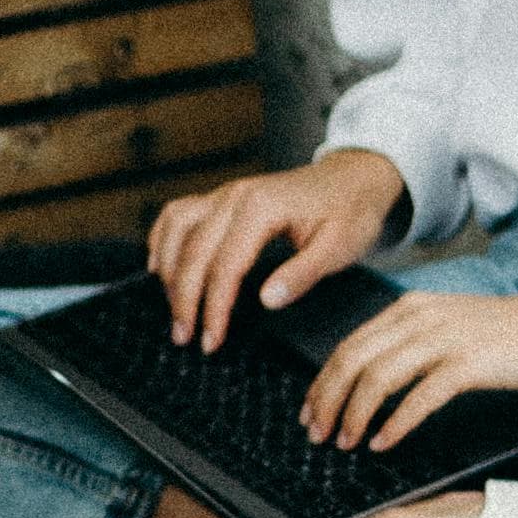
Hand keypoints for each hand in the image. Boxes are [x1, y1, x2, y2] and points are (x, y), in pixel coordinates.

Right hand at [149, 149, 407, 353]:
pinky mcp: (223, 198)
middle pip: (192, 251)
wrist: (357, 177)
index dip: (214, 307)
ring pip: (176, 230)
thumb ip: (302, 274)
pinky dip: (163, 240)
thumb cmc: (351, 211)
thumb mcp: (339, 247)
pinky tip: (160, 268)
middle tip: (184, 338)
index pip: (224, 266)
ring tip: (175, 312)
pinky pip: (178, 214)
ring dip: (169, 273)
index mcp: (261, 208)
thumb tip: (267, 300)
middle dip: (184, 299)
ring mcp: (225, 194)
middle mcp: (235, 196)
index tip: (211, 340)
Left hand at [302, 277, 517, 451]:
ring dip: (354, 415)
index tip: (310, 411)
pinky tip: (383, 443)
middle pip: (353, 361)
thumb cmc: (514, 335)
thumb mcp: (452, 327)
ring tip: (344, 443)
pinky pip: (418, 397)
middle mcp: (420, 318)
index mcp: (411, 307)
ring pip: (377, 378)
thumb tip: (375, 382)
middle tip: (317, 434)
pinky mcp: (468, 364)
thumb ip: (414, 344)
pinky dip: (394, 424)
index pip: (349, 344)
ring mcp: (444, 338)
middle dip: (328, 401)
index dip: (322, 382)